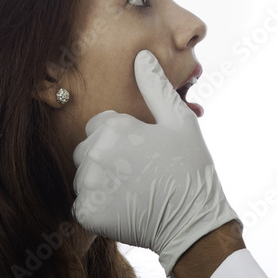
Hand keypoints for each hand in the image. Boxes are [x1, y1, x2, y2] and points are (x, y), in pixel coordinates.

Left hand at [72, 50, 240, 277]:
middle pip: (88, 150)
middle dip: (109, 157)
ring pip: (85, 176)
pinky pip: (84, 204)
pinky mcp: (87, 213)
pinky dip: (101, 207)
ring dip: (104, 182)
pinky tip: (125, 207)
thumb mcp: (179, 121)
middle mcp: (94, 155)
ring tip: (135, 190)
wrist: (192, 221)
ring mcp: (89, 186)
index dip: (123, 137)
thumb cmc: (190, 167)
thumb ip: (156, 87)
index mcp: (113, 129)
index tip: (145, 151)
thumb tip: (142, 56)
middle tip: (141, 172)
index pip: (99, 126)